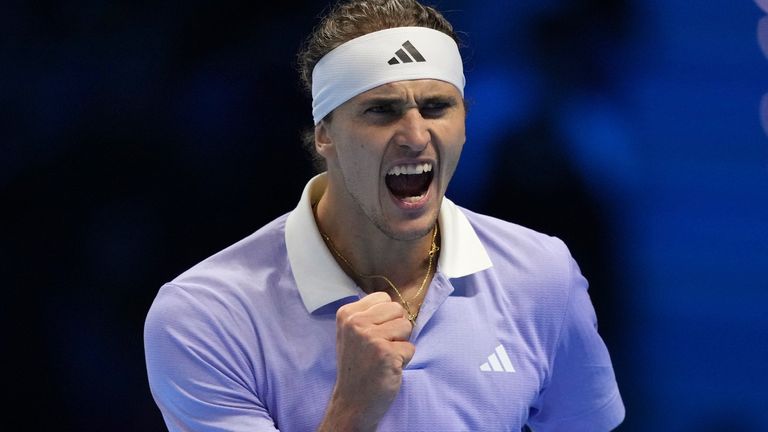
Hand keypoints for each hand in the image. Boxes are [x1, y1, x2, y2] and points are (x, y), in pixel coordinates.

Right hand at [318, 292, 414, 431]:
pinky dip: (404, 360)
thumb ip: (369, 315)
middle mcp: (356, 323)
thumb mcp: (352, 333)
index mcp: (346, 314)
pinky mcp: (386, 354)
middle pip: (397, 309)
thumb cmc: (357, 366)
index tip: (374, 335)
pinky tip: (388, 369)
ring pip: (407, 326)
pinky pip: (410, 347)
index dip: (386, 317)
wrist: (352, 402)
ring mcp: (370, 338)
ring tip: (384, 358)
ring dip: (401, 344)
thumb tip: (397, 301)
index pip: (383, 297)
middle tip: (381, 348)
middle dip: (396, 329)